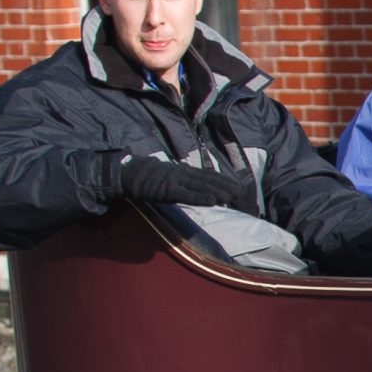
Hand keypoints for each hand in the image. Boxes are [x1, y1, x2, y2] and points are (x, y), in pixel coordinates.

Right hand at [112, 153, 253, 209]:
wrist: (131, 172)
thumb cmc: (150, 177)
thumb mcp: (170, 177)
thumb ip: (184, 182)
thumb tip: (197, 189)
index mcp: (184, 170)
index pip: (208, 175)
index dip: (223, 180)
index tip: (237, 185)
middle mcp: (184, 173)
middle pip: (209, 179)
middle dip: (226, 185)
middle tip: (241, 192)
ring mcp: (177, 180)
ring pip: (202, 186)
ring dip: (218, 191)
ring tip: (233, 196)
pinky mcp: (169, 189)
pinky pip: (188, 194)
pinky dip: (201, 197)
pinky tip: (213, 201)